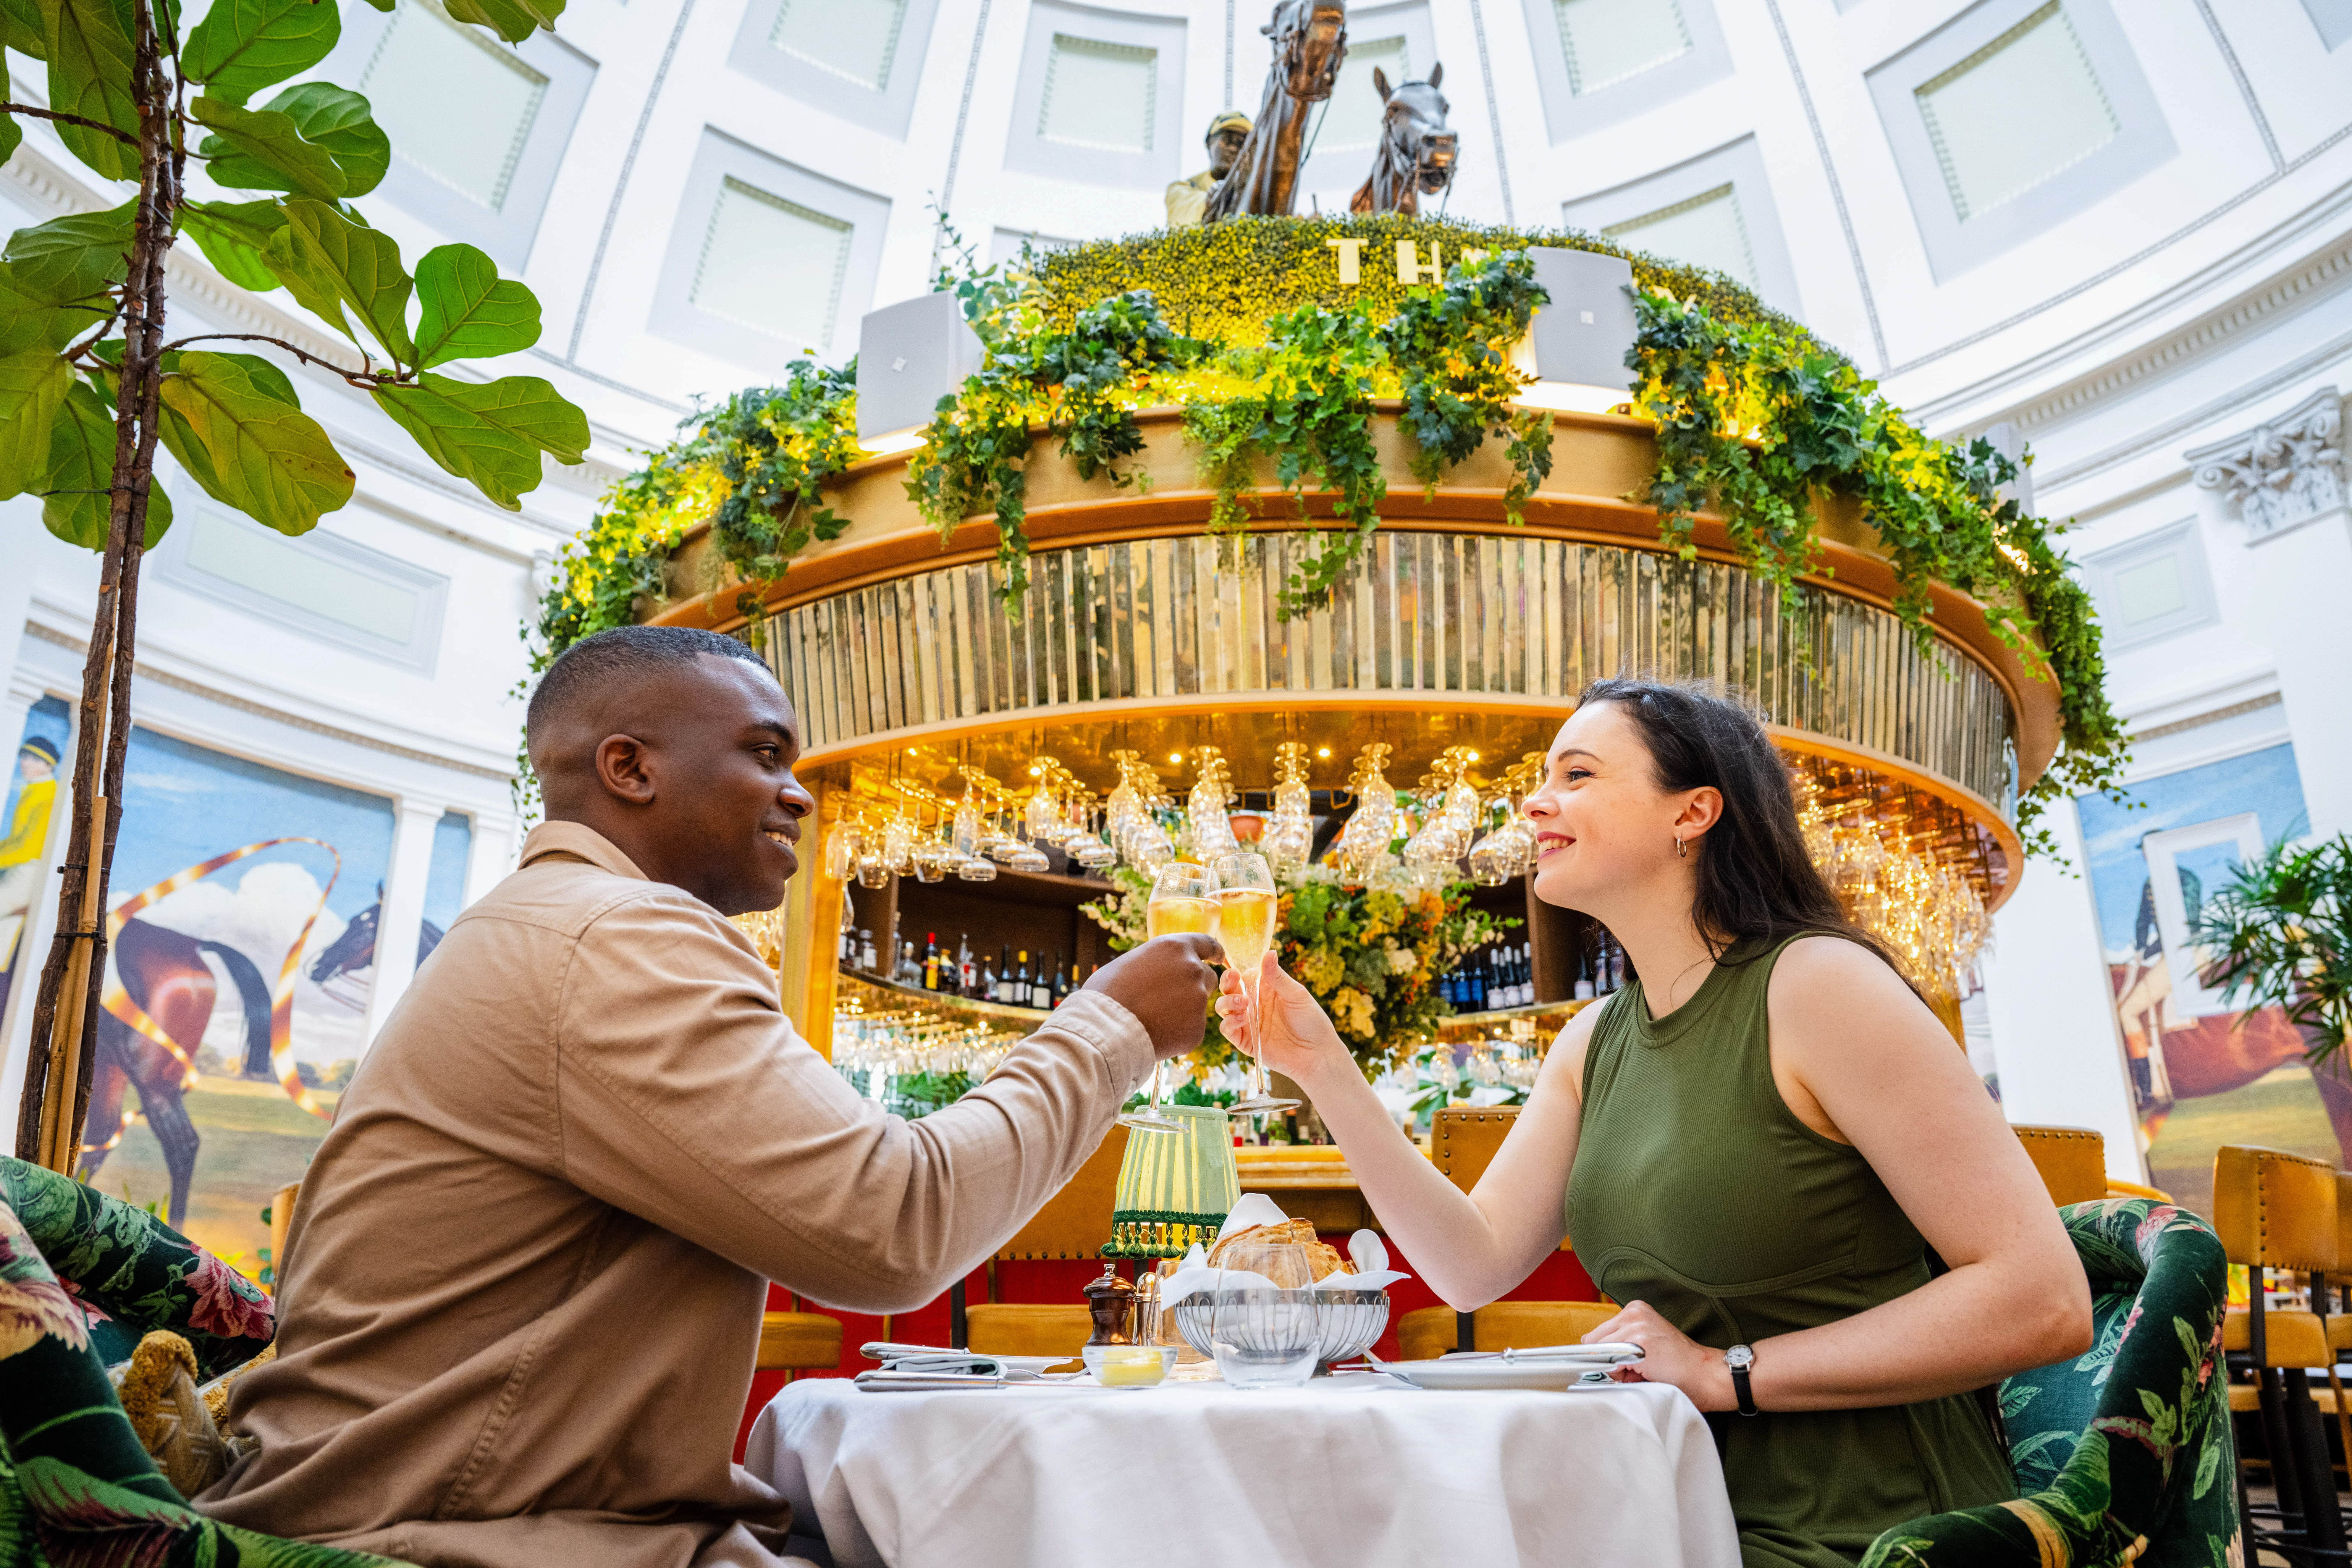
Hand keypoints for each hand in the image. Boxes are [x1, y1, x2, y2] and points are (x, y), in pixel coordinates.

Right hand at [1085, 935, 1221, 1059]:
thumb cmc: (1108, 993)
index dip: (1215, 951)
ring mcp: (1198, 1000)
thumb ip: (1154, 963)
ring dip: (1186, 1009)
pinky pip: (1193, 1028)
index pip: (1207, 944)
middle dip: (1195, 985)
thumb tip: (1157, 970)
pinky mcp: (1198, 1028)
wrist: (1105, 1029)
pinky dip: (1180, 1031)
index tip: (1218, 957)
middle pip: (1208, 977)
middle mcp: (1193, 969)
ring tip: (1156, 1017)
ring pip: (1200, 1004)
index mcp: (1175, 948)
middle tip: (1171, 998)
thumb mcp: (1130, 963)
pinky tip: (1158, 1033)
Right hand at [1215, 952, 1353, 1093]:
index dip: (1238, 971)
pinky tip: (1242, 1018)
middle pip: (1229, 989)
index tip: (1238, 971)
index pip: (1243, 975)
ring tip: (1243, 1003)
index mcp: (1265, 989)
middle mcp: (1253, 1004)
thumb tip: (1269, 952)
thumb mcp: (1297, 995)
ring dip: (1227, 1002)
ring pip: (1223, 1008)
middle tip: (1233, 979)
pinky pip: (1226, 1030)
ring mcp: (1247, 1022)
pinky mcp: (1245, 1041)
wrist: (1317, 1053)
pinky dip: (1229, 1022)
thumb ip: (1278, 977)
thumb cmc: (1312, 1021)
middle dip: (1226, 982)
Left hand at [1584, 1300, 1736, 1411]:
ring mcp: (1635, 1325)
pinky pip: (1611, 1363)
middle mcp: (1633, 1312)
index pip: (1598, 1335)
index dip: (1607, 1356)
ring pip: (1600, 1353)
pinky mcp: (1638, 1341)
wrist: (1707, 1375)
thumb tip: (1592, 1359)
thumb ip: (1620, 1345)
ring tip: (1645, 1371)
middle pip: (1594, 1342)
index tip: (1625, 1365)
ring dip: (1616, 1369)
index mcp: (1634, 1310)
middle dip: (1610, 1361)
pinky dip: (1622, 1375)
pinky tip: (1646, 1373)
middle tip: (1639, 1369)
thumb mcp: (1646, 1345)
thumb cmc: (1678, 1366)